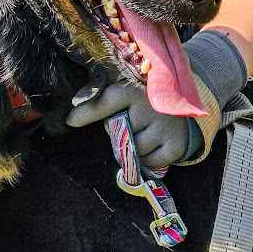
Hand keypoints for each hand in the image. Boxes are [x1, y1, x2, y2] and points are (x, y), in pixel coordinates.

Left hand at [66, 83, 189, 167]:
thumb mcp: (124, 90)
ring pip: (135, 150)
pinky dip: (148, 159)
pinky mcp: (176, 145)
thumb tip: (70, 118)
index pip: (107, 102)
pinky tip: (153, 144)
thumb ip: (98, 99)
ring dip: (134, 147)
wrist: (183, 104)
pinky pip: (151, 162)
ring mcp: (165, 126)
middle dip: (119, 133)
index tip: (70, 121)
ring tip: (141, 133)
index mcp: (134, 89)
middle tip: (128, 124)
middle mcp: (150, 107)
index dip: (87, 113)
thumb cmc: (144, 97)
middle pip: (119, 134)